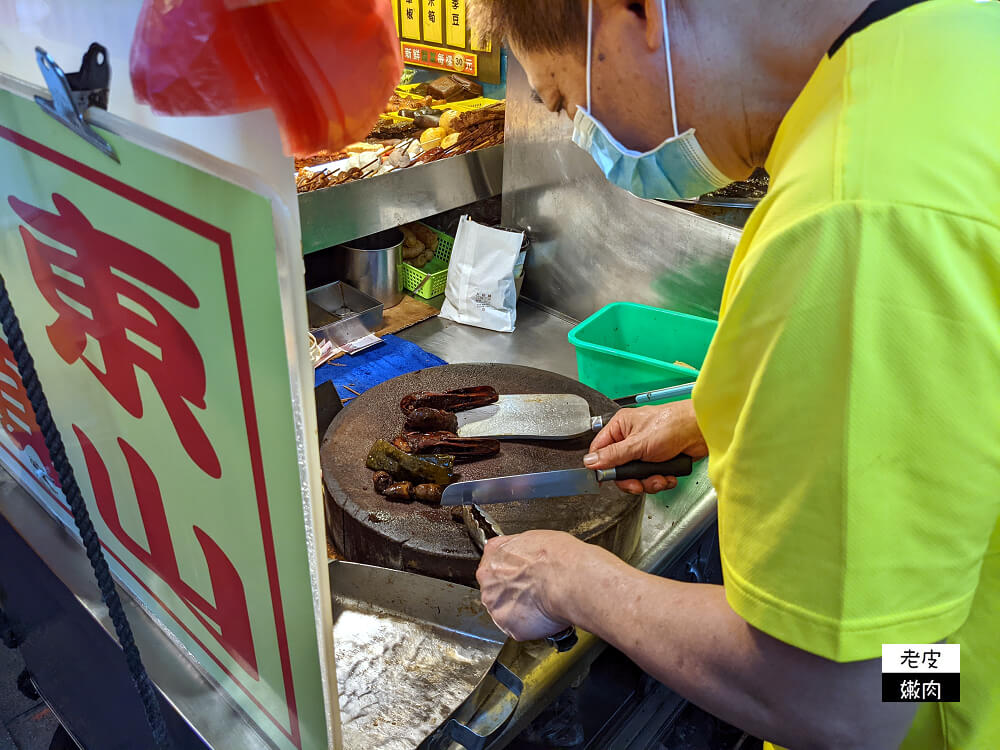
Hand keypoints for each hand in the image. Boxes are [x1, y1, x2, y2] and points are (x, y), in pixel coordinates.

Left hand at [476, 530, 585, 640]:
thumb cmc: (556, 558)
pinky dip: (533, 626)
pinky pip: (520, 629)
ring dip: (521, 610)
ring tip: (543, 603)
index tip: (524, 576)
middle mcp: (488, 583)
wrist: (566, 579)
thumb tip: (523, 554)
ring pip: (507, 611)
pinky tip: (546, 615)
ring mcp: (497, 608)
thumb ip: (518, 550)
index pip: (495, 567)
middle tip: (535, 591)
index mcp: (493, 557)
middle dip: (514, 593)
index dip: (512, 573)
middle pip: (498, 591)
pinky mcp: (510, 628)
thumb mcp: (533, 537)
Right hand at [584, 399, 707, 494]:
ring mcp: (645, 450)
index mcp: (621, 427)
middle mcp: (631, 438)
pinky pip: (651, 478)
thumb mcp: (638, 444)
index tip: (605, 479)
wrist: (702, 431)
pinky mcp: (659, 460)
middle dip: (631, 479)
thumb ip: (613, 456)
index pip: (600, 449)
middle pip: (619, 468)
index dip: (601, 466)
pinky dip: (660, 480)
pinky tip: (668, 476)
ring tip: (659, 478)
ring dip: (648, 482)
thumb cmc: (673, 425)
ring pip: (636, 476)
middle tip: (638, 484)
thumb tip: (591, 461)